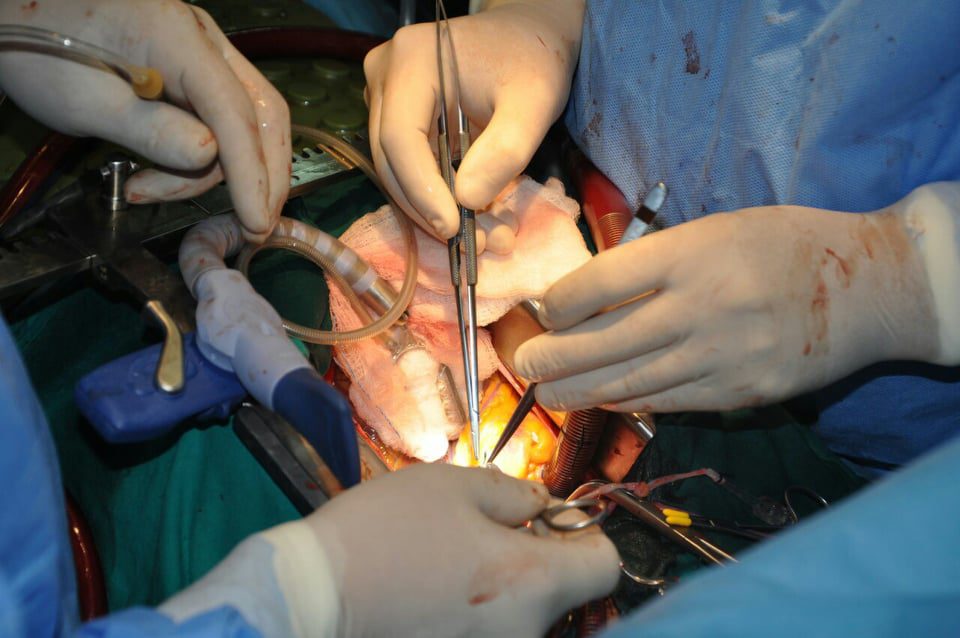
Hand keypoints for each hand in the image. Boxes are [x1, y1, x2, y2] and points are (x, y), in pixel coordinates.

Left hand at [0, 0, 289, 240]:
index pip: (234, 111)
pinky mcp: (195, 72)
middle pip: (262, 114)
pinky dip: (202, 158)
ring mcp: (205, 55)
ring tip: (152, 194)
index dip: (249, 171)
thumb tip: (208, 155)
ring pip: (244, 122)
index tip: (254, 222)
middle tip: (252, 229)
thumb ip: (150, 129)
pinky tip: (157, 179)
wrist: (18, 18)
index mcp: (178, 38)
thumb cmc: (39, 52)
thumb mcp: (85, 101)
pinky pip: (221, 121)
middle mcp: (206, 42)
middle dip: (262, 176)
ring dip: (217, 171)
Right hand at [162, 464, 618, 636]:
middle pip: (565, 592)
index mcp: (532, 580)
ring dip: (507, 582)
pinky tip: (436, 587)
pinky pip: (494, 629)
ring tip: (452, 557)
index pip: (607, 566)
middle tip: (489, 528)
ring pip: (526, 611)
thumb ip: (515, 493)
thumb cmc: (386, 532)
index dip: (587, 534)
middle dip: (540, 555)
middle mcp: (525, 631)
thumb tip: (543, 506)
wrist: (314, 596)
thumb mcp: (453, 486)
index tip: (550, 519)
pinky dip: (481, 607)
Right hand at [363, 1, 583, 250]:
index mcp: (412, 61)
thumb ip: (505, 150)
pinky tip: (480, 215)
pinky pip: (410, 164)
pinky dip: (441, 195)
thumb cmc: (534, 58)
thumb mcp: (535, 102)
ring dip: (438, 210)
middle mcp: (385, 75)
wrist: (528, 33)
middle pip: (392, 160)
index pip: (400, 138)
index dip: (422, 190)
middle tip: (481, 244)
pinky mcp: (396, 115)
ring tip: (490, 236)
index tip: (454, 229)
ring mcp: (385, 95)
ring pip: (398, 169)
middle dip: (432, 209)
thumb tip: (467, 201)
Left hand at [514, 196, 947, 412]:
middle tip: (523, 365)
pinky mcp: (739, 392)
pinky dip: (629, 401)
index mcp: (692, 253)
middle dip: (553, 358)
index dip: (560, 303)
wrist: (865, 288)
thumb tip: (589, 296)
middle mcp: (700, 306)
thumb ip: (655, 261)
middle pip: (605, 340)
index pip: (603, 282)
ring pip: (631, 380)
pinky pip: (668, 401)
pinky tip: (602, 401)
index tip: (542, 310)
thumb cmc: (784, 244)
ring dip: (581, 390)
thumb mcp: (715, 229)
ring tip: (547, 394)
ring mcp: (721, 355)